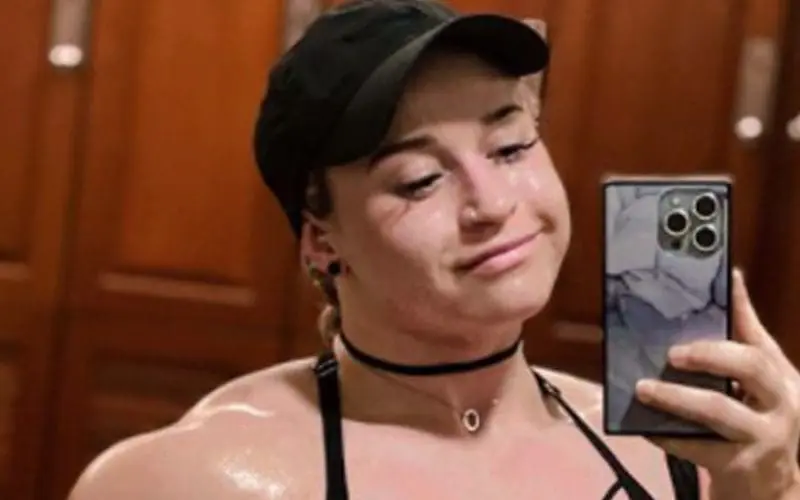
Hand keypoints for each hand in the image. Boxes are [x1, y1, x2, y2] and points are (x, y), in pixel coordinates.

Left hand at [635, 269, 799, 499]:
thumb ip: (744, 335)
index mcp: (784, 379)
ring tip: (643, 388)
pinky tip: (644, 425)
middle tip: (673, 352)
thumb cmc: (756, 424)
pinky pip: (695, 446)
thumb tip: (732, 279)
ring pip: (718, 408)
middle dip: (709, 353)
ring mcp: (765, 438)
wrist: (769, 490)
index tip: (722, 280)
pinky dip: (666, 435)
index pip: (761, 339)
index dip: (742, 310)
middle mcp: (783, 405)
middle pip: (752, 367)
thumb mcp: (758, 384)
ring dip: (675, 396)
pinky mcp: (739, 467)